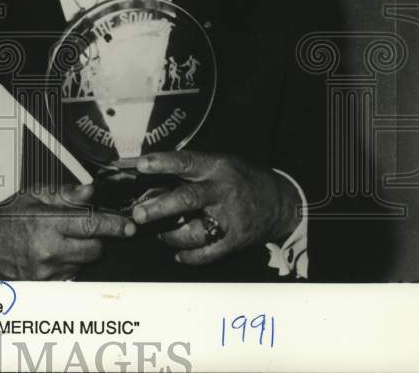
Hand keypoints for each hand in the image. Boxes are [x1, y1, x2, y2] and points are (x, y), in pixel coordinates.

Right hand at [0, 184, 135, 279]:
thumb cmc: (6, 219)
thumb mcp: (32, 196)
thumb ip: (64, 194)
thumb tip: (90, 191)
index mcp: (46, 224)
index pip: (92, 225)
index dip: (114, 225)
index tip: (129, 225)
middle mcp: (49, 251)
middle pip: (94, 249)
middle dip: (96, 239)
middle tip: (83, 230)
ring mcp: (47, 272)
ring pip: (84, 264)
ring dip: (81, 253)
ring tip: (61, 241)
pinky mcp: (45, 286)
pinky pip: (72, 276)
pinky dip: (70, 266)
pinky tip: (54, 255)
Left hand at [131, 151, 299, 265]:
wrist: (280, 203)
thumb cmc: (241, 179)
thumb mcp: (219, 164)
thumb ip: (191, 171)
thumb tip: (151, 178)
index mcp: (216, 168)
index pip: (186, 163)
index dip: (163, 163)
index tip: (142, 165)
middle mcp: (221, 192)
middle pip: (187, 199)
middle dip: (159, 207)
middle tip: (139, 214)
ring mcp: (229, 219)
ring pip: (194, 232)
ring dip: (170, 236)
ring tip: (160, 234)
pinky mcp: (234, 241)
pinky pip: (206, 253)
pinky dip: (189, 256)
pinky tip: (178, 254)